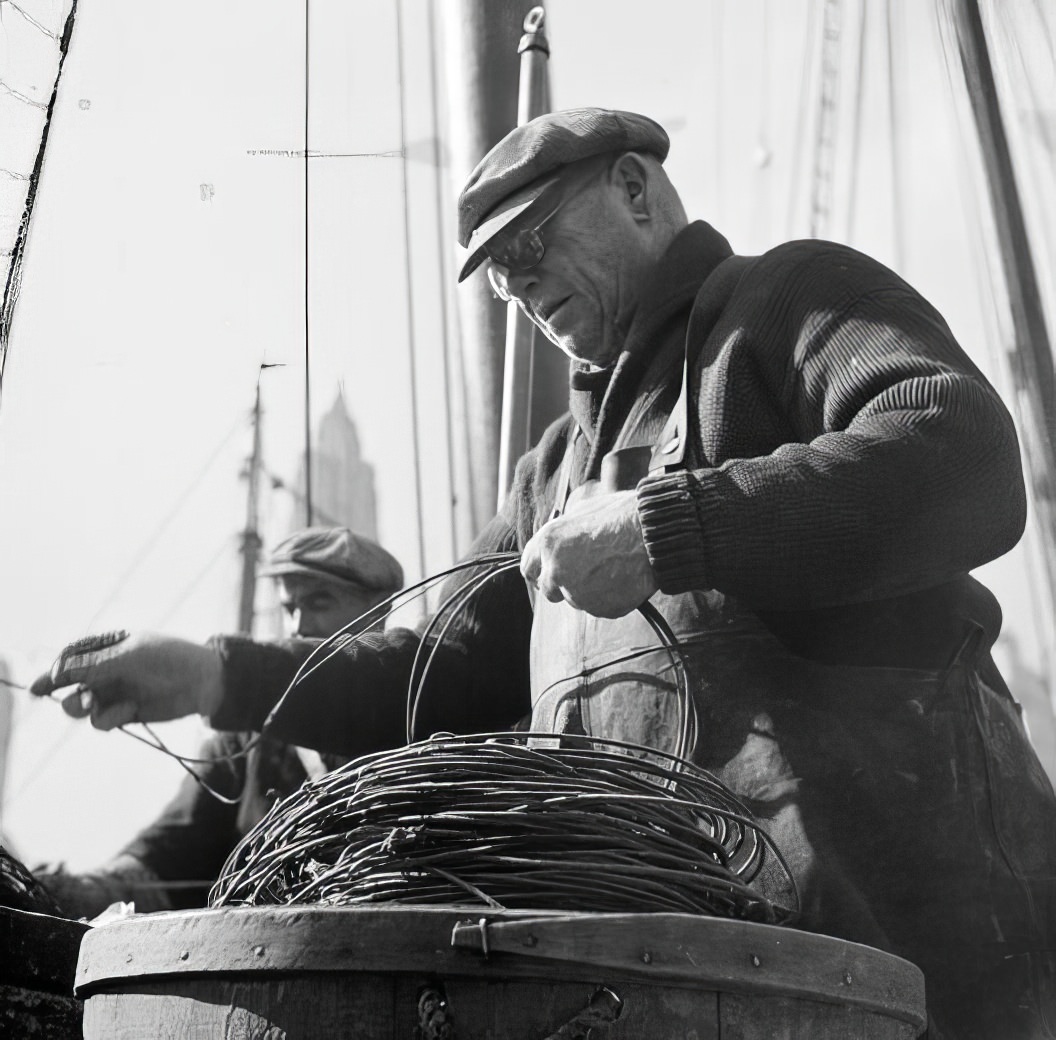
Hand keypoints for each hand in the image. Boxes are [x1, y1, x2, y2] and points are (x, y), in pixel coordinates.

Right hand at [29, 631, 222, 729]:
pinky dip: (110, 717)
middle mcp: (107, 669)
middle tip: (65, 697)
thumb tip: (57, 672)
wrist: (205, 683)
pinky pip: (102, 720)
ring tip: (93, 704)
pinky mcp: (125, 712)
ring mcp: (115, 691)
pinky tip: (129, 709)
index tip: (45, 685)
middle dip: (62, 692)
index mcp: (108, 646)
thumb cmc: (171, 659)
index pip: (71, 657)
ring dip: (82, 707)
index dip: (55, 671)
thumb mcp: (130, 657)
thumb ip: (93, 665)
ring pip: (80, 705)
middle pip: (68, 684)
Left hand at [521, 489, 658, 618]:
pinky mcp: (600, 609)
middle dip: (563, 584)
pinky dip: (608, 598)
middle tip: (585, 572)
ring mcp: (579, 593)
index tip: (550, 571)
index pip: (528, 569)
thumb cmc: (622, 516)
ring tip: (611, 569)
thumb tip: (556, 543)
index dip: (541, 570)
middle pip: (549, 590)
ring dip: (588, 590)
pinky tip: (622, 579)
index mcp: (548, 542)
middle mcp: (557, 571)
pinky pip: (599, 608)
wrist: (655, 533)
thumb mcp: (583, 511)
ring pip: (576, 600)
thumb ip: (562, 533)